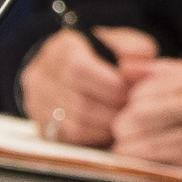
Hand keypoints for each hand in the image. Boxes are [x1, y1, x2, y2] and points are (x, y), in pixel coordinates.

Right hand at [18, 24, 160, 146]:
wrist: (71, 70)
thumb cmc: (102, 55)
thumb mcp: (120, 43)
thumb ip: (134, 49)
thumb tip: (145, 63)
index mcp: (61, 48)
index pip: (79, 68)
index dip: (111, 84)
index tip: (132, 90)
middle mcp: (40, 75)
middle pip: (80, 100)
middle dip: (114, 107)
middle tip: (135, 109)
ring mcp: (36, 102)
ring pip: (76, 123)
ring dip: (108, 124)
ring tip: (126, 118)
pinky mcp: (42, 126)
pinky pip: (71, 138)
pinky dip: (97, 135)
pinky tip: (111, 127)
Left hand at [110, 58, 181, 180]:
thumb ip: (177, 72)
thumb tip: (138, 69)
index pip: (142, 91)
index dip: (132, 98)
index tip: (136, 103)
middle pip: (133, 120)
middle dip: (125, 125)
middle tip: (129, 127)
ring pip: (140, 149)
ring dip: (132, 148)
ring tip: (139, 144)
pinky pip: (162, 168)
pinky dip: (152, 164)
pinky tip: (159, 158)